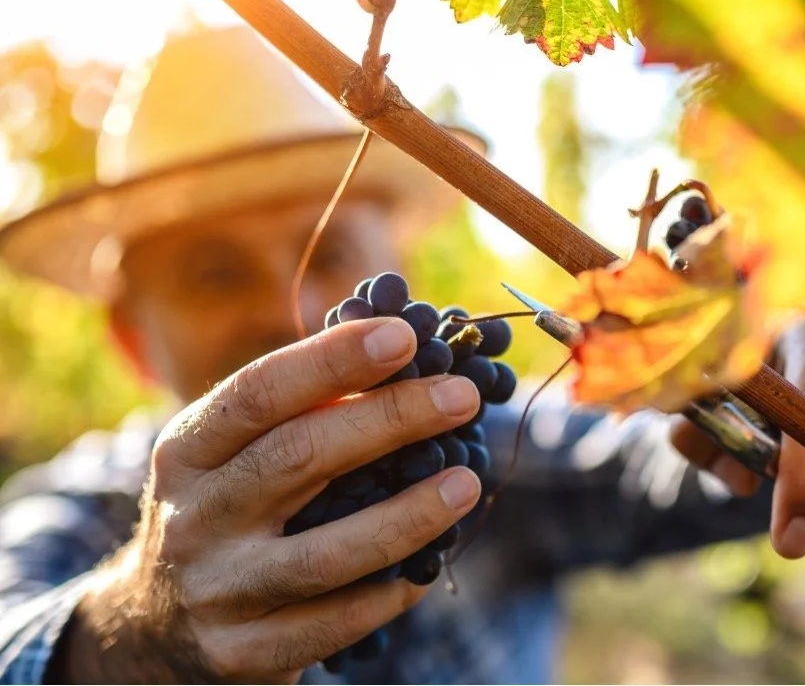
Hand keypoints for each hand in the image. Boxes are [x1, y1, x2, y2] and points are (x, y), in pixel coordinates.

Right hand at [61, 317, 481, 683]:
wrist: (152, 628)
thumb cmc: (224, 509)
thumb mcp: (230, 454)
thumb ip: (298, 410)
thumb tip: (407, 354)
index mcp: (187, 450)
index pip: (259, 392)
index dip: (333, 360)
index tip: (405, 337)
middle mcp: (194, 518)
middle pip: (300, 458)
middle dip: (391, 419)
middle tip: (462, 396)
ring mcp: (217, 590)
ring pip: (327, 554)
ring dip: (408, 515)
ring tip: (466, 482)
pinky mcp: (242, 653)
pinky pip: (336, 623)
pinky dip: (391, 592)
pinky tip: (429, 567)